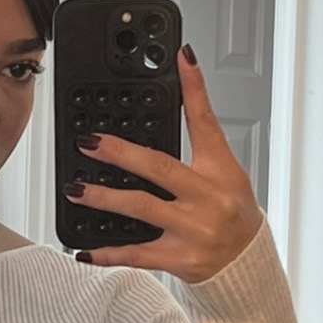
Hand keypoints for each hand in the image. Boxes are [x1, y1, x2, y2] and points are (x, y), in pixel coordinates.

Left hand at [67, 47, 261, 282]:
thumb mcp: (227, 174)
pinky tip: (84, 251)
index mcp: (220, 171)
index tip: (181, 58)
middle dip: (119, 153)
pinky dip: (107, 253)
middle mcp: (207, 198)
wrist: (247, 264)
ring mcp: (192, 229)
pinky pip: (136, 255)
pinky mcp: (178, 258)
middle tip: (89, 143)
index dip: (195, 88)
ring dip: (103, 198)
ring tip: (76, 190)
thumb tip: (170, 110)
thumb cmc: (234, 216)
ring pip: (141, 208)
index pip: (206, 122)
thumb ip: (199, 145)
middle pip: (159, 167)